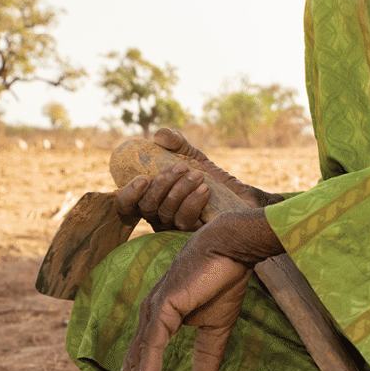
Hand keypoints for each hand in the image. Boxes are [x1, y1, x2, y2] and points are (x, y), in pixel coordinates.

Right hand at [115, 128, 273, 231]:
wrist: (241, 195)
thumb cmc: (210, 177)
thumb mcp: (192, 156)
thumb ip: (176, 143)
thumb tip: (159, 135)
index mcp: (151, 199)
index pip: (127, 205)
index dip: (128, 195)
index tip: (143, 178)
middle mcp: (159, 216)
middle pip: (147, 207)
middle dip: (162, 184)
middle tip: (181, 167)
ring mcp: (175, 228)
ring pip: (166, 213)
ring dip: (180, 190)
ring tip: (198, 175)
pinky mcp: (193, 235)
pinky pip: (185, 221)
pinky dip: (193, 202)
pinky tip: (205, 189)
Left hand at [120, 211, 284, 370]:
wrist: (231, 248)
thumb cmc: (224, 279)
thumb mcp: (217, 325)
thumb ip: (207, 352)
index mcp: (158, 319)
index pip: (142, 359)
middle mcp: (149, 316)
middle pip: (134, 365)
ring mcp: (153, 311)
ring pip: (139, 360)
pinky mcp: (163, 308)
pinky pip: (152, 348)